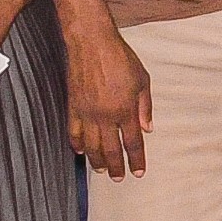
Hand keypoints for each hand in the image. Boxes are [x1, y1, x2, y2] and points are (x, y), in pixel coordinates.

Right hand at [63, 14, 154, 176]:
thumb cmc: (120, 57)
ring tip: (101, 169)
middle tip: (118, 178)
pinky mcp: (73, 105)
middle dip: (116, 166)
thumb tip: (148, 128)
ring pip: (90, 145)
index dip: (136, 160)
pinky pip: (73, 131)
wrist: (91, 42)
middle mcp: (105, 115)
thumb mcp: (143, 80)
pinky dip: (77, 144)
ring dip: (96, 160)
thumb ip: (145, 107)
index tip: (138, 172)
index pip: (132, 142)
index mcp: (125, 109)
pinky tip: (80, 151)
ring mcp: (87, 112)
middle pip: (111, 149)